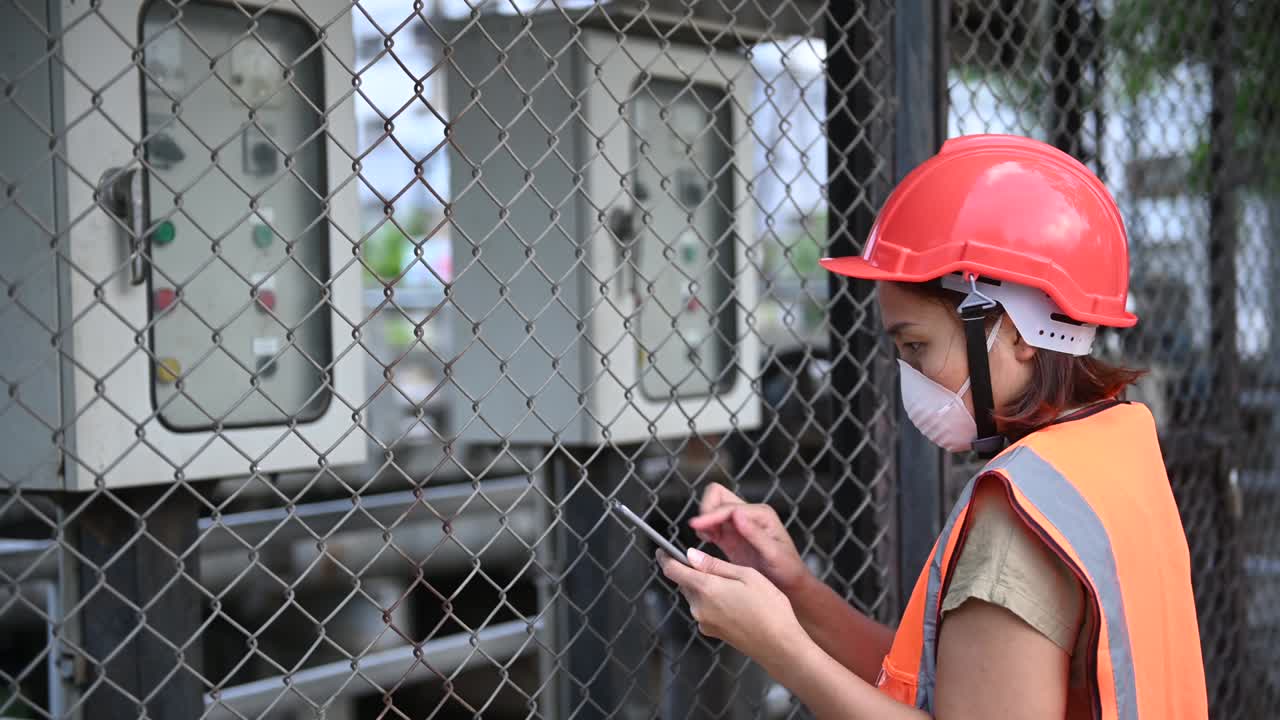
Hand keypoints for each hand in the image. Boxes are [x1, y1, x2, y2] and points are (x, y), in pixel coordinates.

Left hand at [659, 548, 804, 664]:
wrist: (780, 647)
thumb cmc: (770, 609)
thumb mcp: (747, 575)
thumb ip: (715, 565)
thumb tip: (691, 556)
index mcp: (706, 588)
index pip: (673, 570)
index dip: (665, 558)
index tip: (663, 551)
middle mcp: (699, 607)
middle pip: (685, 583)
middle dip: (693, 572)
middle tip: (716, 567)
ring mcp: (704, 622)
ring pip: (695, 596)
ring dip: (705, 587)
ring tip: (734, 586)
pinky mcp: (712, 632)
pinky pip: (704, 610)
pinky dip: (712, 602)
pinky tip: (735, 602)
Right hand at [688, 483, 809, 593]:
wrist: (789, 585)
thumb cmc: (787, 570)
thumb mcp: (774, 554)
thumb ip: (755, 534)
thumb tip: (736, 513)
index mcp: (761, 514)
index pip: (727, 506)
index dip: (710, 515)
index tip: (695, 526)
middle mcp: (749, 513)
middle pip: (717, 494)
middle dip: (706, 509)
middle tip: (704, 533)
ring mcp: (738, 523)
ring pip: (712, 506)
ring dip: (704, 519)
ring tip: (708, 539)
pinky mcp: (730, 534)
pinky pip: (711, 523)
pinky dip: (704, 528)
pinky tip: (709, 542)